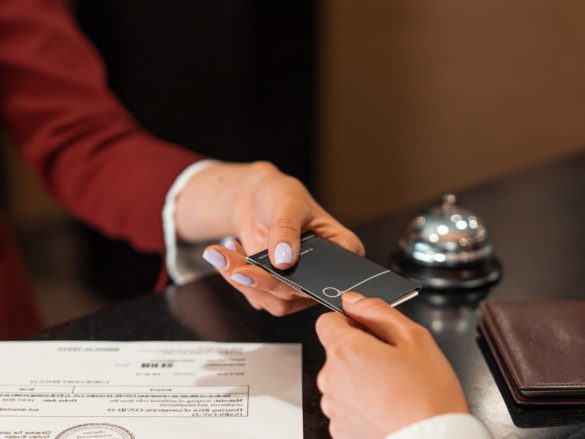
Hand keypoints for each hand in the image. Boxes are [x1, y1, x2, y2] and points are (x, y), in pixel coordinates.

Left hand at [174, 161, 363, 315]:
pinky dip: (237, 278)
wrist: (255, 199)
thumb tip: (284, 261)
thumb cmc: (281, 195)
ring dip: (245, 282)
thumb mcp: (287, 204)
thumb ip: (286, 231)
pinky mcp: (277, 289)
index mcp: (343, 248)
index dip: (306, 280)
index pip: (333, 275)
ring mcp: (300, 284)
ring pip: (275, 301)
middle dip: (263, 281)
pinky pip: (258, 296)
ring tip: (224, 254)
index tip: (276, 270)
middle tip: (237, 269)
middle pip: (299, 292)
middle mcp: (325, 273)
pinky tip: (228, 254)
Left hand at [316, 292, 468, 438]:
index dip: (350, 321)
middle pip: (336, 352)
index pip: (327, 321)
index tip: (370, 331)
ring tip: (393, 390)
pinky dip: (362, 404)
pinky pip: (346, 405)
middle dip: (360, 352)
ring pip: (342, 379)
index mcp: (344, 350)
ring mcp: (334, 406)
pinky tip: (387, 408)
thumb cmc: (428, 397)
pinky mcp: (340, 429)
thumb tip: (353, 300)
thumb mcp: (413, 338)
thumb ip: (378, 311)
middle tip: (393, 364)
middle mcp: (331, 378)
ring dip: (360, 379)